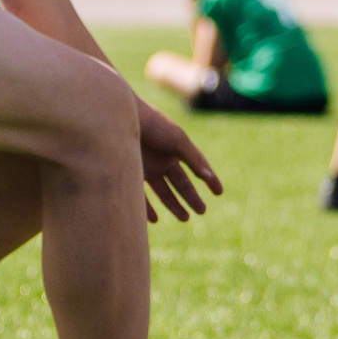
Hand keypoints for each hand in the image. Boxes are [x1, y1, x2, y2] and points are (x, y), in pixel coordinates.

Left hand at [133, 98, 222, 223]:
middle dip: (191, 197)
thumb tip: (209, 177)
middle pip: (180, 183)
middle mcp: (161, 160)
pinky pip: (140, 197)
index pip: (196, 167)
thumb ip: (194, 159)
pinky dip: (147, 210)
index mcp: (175, 149)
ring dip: (173, 205)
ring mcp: (145, 168)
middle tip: (202, 211)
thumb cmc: (151, 124)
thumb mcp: (177, 139)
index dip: (209, 179)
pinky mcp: (128, 176)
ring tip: (185, 218)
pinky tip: (155, 220)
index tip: (219, 193)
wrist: (118, 119)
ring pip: (162, 192)